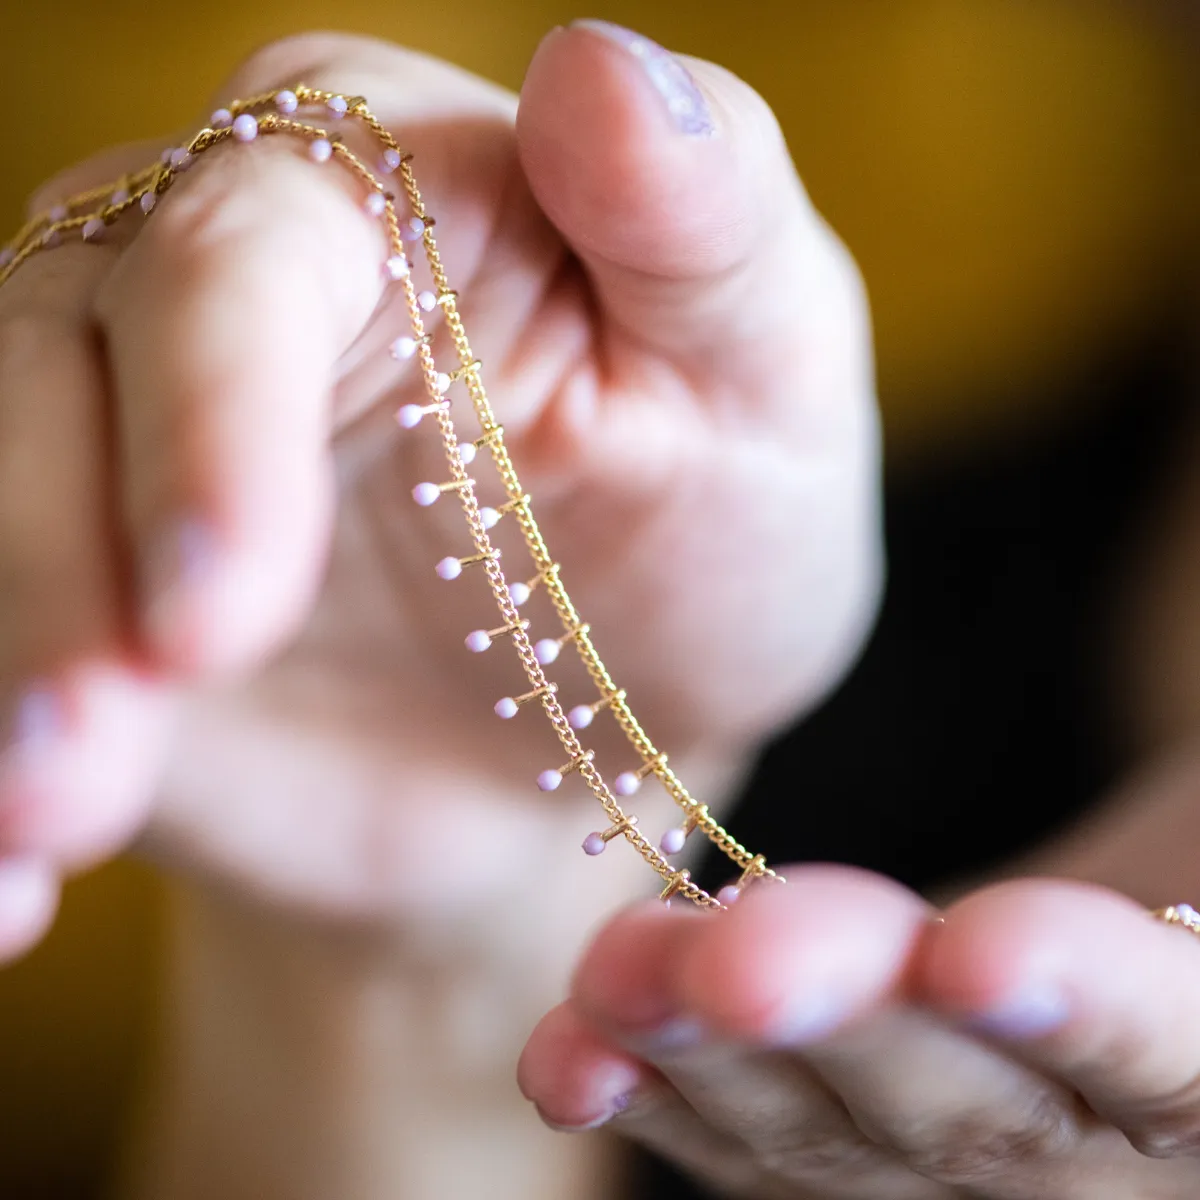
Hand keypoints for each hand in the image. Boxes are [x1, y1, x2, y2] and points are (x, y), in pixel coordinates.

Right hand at [0, 26, 877, 958]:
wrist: (620, 721)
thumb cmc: (715, 534)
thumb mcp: (767, 378)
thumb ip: (704, 227)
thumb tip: (605, 72)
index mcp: (389, 188)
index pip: (238, 252)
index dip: (207, 421)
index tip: (218, 612)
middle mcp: (221, 276)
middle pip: (51, 365)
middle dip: (54, 575)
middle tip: (87, 772)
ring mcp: (135, 431)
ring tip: (43, 831)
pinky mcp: (96, 579)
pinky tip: (12, 892)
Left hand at [520, 869, 1199, 1197]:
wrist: (1156, 898)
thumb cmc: (1183, 848)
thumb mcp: (1196, 826)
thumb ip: (1171, 855)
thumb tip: (1123, 852)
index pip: (1185, 1048)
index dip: (1100, 1007)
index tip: (991, 946)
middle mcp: (1118, 1156)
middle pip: (990, 1112)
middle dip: (852, 1026)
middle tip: (738, 958)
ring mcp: (983, 1168)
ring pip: (850, 1140)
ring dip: (718, 1062)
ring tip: (612, 988)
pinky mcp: (866, 1145)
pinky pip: (767, 1146)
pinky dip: (666, 1099)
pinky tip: (571, 1054)